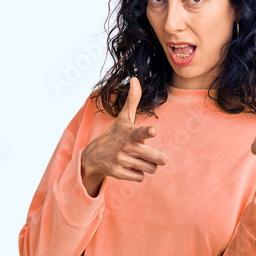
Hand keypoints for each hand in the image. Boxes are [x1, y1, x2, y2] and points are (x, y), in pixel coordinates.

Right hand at [80, 77, 167, 196]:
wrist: (93, 156)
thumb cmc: (116, 134)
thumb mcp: (124, 118)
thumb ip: (133, 100)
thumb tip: (135, 78)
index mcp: (130, 133)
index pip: (140, 132)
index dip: (148, 132)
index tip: (153, 131)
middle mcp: (126, 147)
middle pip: (154, 158)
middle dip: (160, 159)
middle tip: (162, 158)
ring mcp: (121, 161)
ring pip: (150, 169)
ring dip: (150, 166)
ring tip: (141, 159)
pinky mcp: (118, 173)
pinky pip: (140, 177)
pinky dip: (139, 174)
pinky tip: (131, 167)